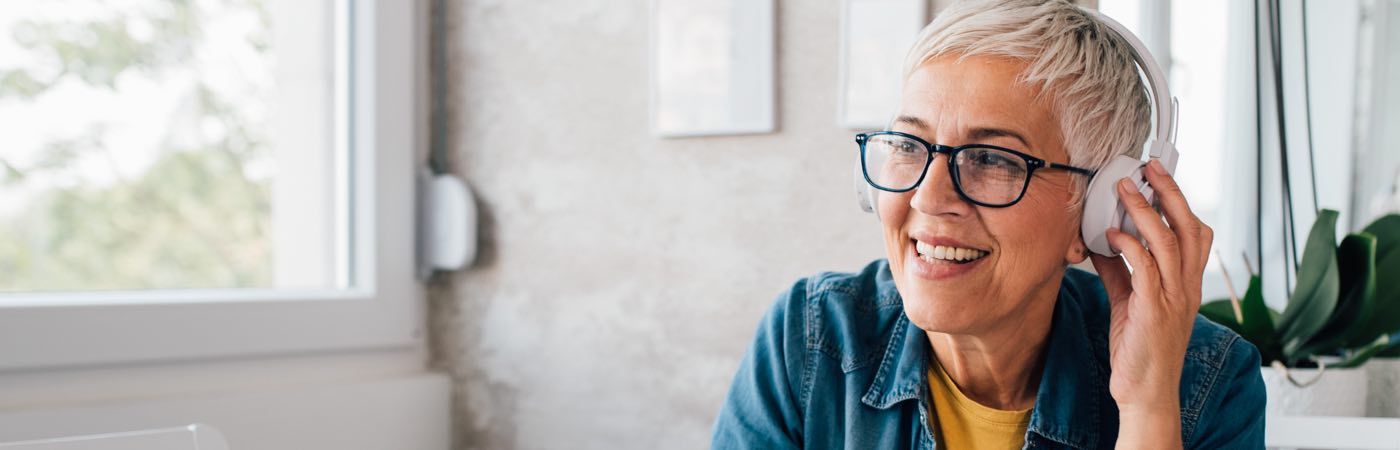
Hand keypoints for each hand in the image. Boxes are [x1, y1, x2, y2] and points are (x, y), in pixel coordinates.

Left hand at [1089, 160, 1212, 447]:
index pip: (1195, 233)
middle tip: (1147, 167)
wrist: (1145, 392)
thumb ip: (1119, 272)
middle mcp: (1186, 287)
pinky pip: (1145, 270)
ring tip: (1123, 189)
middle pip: (1188, 227)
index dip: (1180, 201)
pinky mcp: (1153, 311)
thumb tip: (1100, 243)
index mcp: (1186, 283)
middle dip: (1168, 193)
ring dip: (1144, 211)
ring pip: (1167, 242)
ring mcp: (1174, 299)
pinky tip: (1110, 234)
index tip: (1158, 175)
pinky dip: (1129, 247)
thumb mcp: (1129, 302)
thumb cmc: (1139, 349)